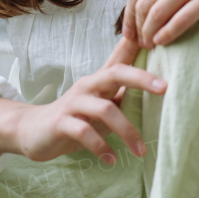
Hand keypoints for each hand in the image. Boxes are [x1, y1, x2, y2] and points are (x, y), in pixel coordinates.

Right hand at [11, 35, 164, 163]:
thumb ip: (123, 93)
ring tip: (141, 151)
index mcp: (100, 80)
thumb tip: (158, 86)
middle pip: (115, 73)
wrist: (33, 131)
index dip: (138, 45)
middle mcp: (87, 86)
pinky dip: (100, 146)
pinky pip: (84, 132)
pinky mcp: (60, 123)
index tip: (159, 39)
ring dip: (127, 130)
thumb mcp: (102, 103)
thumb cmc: (76, 117)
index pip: (121, 58)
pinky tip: (111, 158)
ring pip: (104, 109)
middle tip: (165, 88)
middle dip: (141, 78)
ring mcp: (73, 103)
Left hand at [122, 0, 198, 48]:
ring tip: (150, 46)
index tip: (129, 32)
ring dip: (149, 34)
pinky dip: (168, 33)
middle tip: (139, 44)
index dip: (128, 15)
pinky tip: (164, 42)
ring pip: (157, 13)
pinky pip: (181, 19)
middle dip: (137, 28)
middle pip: (143, 4)